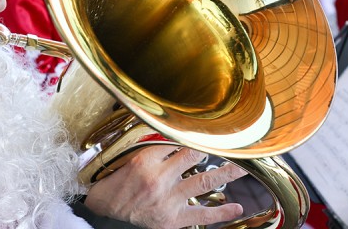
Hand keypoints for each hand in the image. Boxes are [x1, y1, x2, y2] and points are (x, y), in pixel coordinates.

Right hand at [84, 145, 245, 228]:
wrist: (104, 209)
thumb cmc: (116, 182)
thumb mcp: (128, 156)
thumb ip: (152, 145)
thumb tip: (171, 130)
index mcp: (146, 159)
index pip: (177, 141)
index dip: (193, 135)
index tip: (209, 129)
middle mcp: (159, 178)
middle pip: (194, 156)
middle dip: (214, 147)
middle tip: (231, 141)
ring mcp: (168, 199)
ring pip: (204, 181)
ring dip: (226, 173)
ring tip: (243, 167)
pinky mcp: (173, 218)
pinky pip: (202, 214)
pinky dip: (221, 212)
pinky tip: (237, 207)